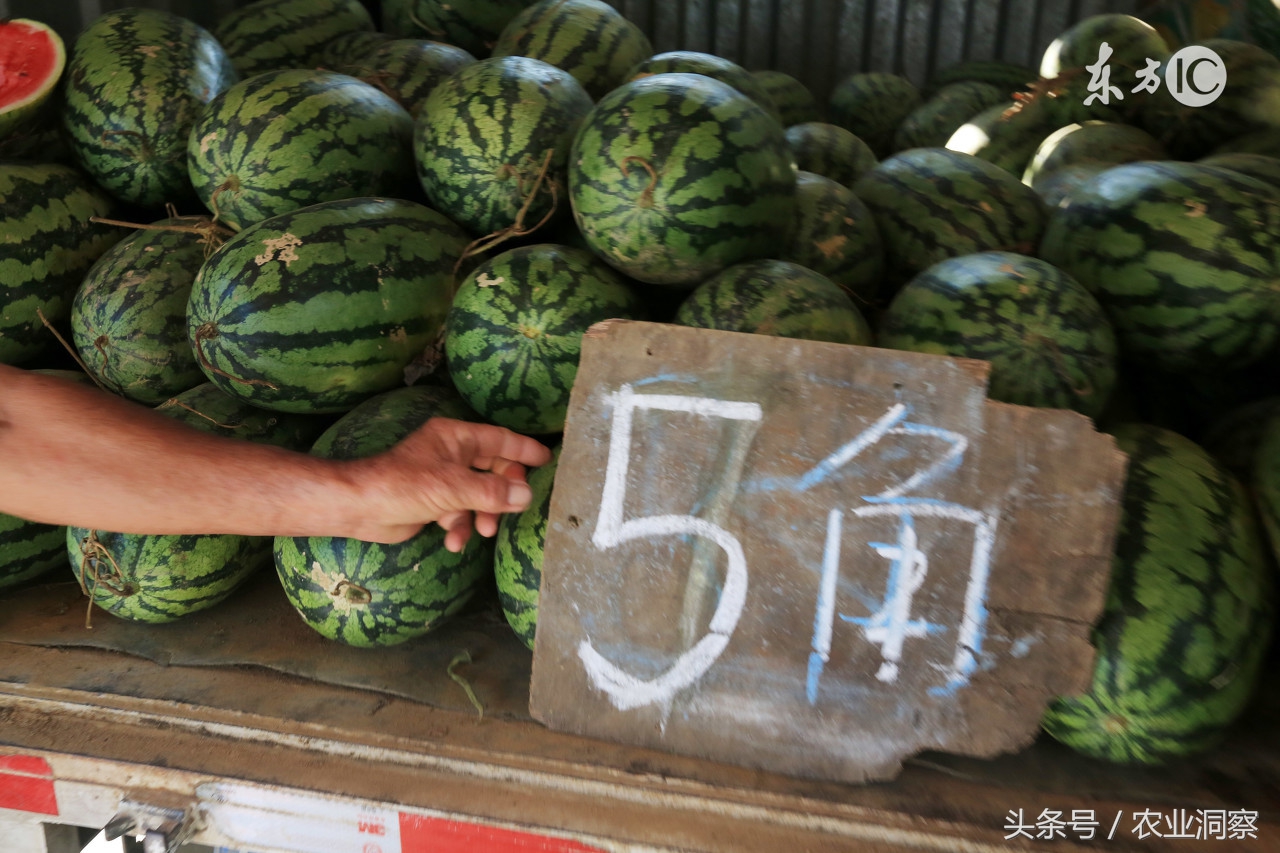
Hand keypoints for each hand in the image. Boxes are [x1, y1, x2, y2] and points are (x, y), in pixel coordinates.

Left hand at [346, 417, 552, 550]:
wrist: (360, 508)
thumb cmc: (403, 485)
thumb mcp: (453, 488)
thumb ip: (492, 492)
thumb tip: (527, 495)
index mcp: (456, 438)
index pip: (500, 440)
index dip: (524, 450)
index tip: (548, 460)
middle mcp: (451, 455)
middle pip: (492, 469)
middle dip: (504, 491)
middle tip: (517, 507)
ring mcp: (442, 479)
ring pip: (478, 495)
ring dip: (483, 514)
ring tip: (484, 531)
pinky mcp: (433, 503)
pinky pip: (459, 513)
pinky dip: (460, 527)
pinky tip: (454, 542)